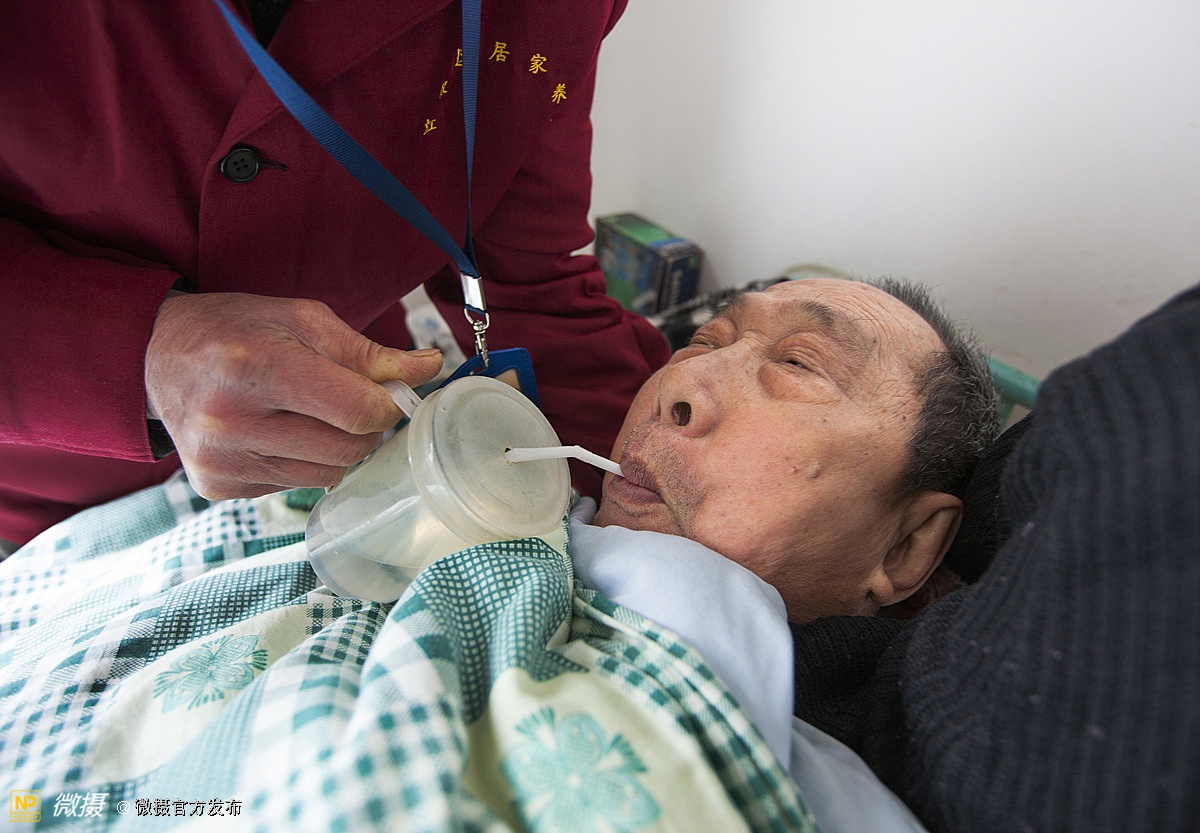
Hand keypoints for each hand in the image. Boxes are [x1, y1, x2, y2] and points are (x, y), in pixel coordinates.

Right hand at [145, 292, 442, 498]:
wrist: (153, 357)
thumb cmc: (237, 330)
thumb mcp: (301, 320)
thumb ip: (368, 352)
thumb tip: (429, 367)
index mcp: (255, 366)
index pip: (358, 411)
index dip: (386, 404)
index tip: (383, 393)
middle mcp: (232, 420)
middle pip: (348, 449)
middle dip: (365, 427)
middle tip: (346, 401)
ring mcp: (221, 460)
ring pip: (328, 475)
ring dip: (336, 448)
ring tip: (306, 414)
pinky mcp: (217, 487)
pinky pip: (293, 486)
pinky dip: (300, 462)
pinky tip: (274, 433)